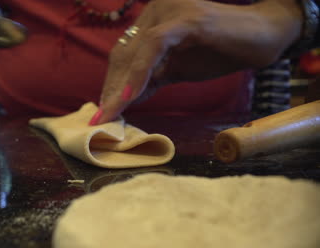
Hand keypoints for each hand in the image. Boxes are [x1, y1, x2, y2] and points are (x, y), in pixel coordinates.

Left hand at [90, 0, 301, 125]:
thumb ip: (151, 79)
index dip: (112, 84)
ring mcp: (170, 11)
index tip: (105, 111)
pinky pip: (154, 46)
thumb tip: (124, 99)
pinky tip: (129, 97)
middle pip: (123, 55)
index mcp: (152, 20)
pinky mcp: (186, 19)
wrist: (263, 37)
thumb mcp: (176, 69)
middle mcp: (156, 10)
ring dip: (120, 87)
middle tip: (101, 118)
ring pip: (134, 52)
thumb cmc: (220, 51)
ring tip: (110, 114)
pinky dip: (139, 73)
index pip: (123, 55)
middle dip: (112, 89)